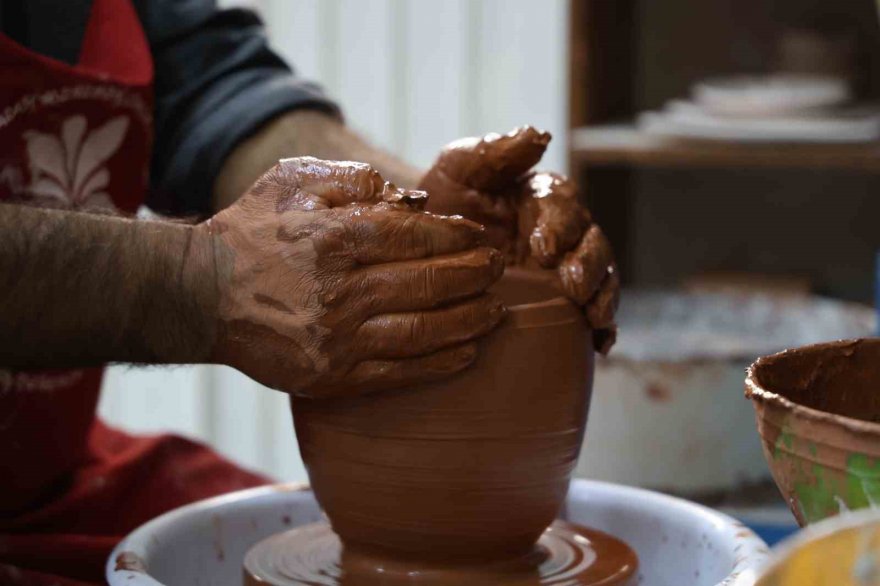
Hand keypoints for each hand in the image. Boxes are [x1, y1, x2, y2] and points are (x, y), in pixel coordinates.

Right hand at [200, 157, 505, 397]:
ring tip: (496, 311)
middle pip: (427, 284)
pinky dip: (440, 364)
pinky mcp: (331, 377)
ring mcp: (336, 339)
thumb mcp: (293, 183)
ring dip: (469, 321)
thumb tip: (412, 200)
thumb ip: (354, 181)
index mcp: (332, 238)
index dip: (457, 237)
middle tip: (499, 269)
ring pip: (422, 331)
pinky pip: (399, 374)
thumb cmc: (252, 232)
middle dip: (474, 276)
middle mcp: (338, 290)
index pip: (414, 237)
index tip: (479, 237)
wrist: (200, 296)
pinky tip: (468, 353)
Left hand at [419, 127, 618, 352]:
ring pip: (599, 277)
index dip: (560, 224)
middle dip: (588, 263)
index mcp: (539, 197)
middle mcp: (560, 232)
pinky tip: (600, 345)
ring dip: (603, 295)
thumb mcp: (456, 172)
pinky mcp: (559, 306)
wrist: (415, 259)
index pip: (562, 203)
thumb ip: (493, 152)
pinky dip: (603, 329)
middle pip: (590, 242)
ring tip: (594, 316)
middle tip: (573, 285)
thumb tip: (539, 135)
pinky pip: (590, 315)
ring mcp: (561, 271)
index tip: (544, 247)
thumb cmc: (437, 206)